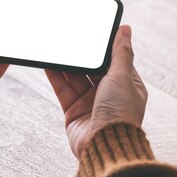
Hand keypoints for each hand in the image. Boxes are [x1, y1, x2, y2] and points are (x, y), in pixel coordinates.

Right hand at [45, 25, 146, 156]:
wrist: (103, 146)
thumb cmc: (120, 114)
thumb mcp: (122, 76)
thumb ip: (121, 52)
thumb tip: (125, 29)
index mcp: (128, 86)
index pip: (115, 60)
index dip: (104, 47)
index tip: (93, 32)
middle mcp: (110, 94)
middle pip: (93, 69)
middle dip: (83, 55)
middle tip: (71, 38)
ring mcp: (91, 103)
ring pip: (76, 77)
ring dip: (67, 64)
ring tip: (57, 47)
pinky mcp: (74, 112)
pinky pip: (64, 89)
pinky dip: (56, 76)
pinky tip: (49, 63)